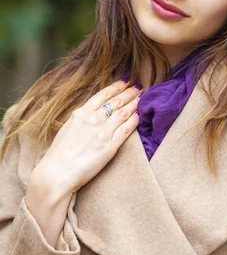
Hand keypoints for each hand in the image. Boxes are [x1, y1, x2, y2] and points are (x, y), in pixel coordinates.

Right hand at [33, 79, 142, 193]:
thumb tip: (90, 113)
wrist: (57, 173)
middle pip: (116, 102)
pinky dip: (134, 121)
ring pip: (123, 114)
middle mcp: (93, 120)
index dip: (117, 87)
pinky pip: (125, 131)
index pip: (103, 95)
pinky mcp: (110, 147)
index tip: (126, 81)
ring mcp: (102, 133)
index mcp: (80, 113)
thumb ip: (81, 119)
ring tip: (142, 98)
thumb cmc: (59, 155)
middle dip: (129, 93)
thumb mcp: (67, 128)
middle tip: (139, 87)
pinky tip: (140, 116)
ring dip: (134, 104)